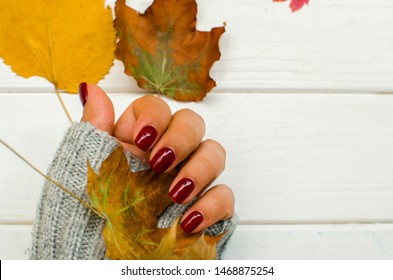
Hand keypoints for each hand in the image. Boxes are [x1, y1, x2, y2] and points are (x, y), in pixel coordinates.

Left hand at [79, 83, 234, 233]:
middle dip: (181, 138)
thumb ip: (93, 131)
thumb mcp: (87, 171)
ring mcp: (190, 180)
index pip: (158, 108)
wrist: (100, 260)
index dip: (155, 116)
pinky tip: (189, 221)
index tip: (142, 138)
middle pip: (192, 123)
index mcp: (138, 140)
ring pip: (215, 153)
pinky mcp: (207, 208)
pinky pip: (225, 195)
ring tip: (175, 194)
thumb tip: (92, 89)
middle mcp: (168, 154)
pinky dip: (212, 205)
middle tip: (159, 163)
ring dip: (200, 168)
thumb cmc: (90, 215)